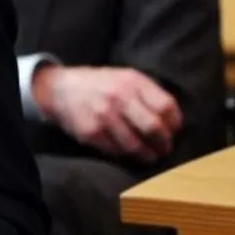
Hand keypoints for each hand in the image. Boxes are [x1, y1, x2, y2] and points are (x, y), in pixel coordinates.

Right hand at [32, 66, 181, 164]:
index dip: (174, 123)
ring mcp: (104, 116)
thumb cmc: (100, 84)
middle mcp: (119, 97)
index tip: (173, 131)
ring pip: (135, 145)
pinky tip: (128, 154)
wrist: (60, 88)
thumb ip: (148, 93)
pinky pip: (116, 151)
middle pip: (154, 127)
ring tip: (150, 157)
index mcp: (132, 81)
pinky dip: (126, 156)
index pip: (165, 106)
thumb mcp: (125, 77)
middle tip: (164, 149)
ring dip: (147, 155)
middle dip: (164, 143)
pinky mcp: (91, 133)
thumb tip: (172, 120)